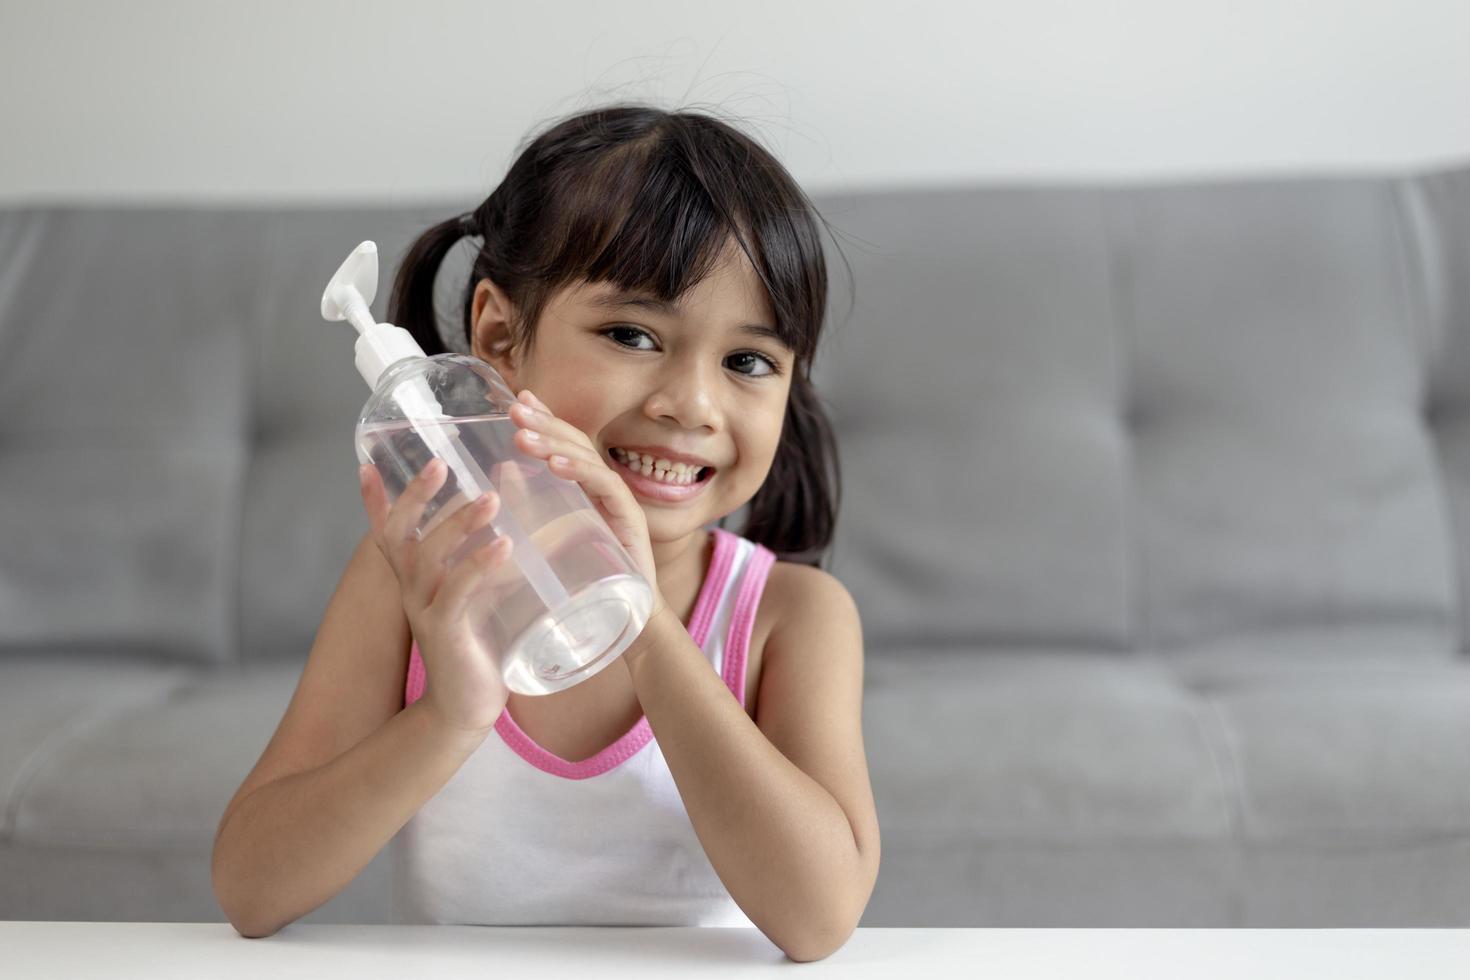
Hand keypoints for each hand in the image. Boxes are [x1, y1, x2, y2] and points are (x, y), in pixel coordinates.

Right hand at [358, 458, 512, 735]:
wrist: (467, 706)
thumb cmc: (479, 643)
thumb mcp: (483, 590)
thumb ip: (491, 548)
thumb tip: (511, 497)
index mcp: (416, 578)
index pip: (389, 532)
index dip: (375, 501)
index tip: (366, 463)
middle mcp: (412, 590)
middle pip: (401, 535)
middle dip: (416, 496)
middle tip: (440, 463)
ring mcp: (425, 611)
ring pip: (429, 558)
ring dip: (458, 525)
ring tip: (491, 499)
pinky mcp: (446, 632)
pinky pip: (457, 593)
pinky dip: (479, 566)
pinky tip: (503, 545)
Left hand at [509, 389, 667, 618]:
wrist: (624, 622)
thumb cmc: (585, 583)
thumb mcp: (547, 538)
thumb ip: (529, 504)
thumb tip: (499, 469)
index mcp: (587, 490)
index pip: (566, 443)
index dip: (545, 418)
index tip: (517, 399)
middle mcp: (606, 490)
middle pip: (576, 444)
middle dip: (545, 422)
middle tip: (514, 408)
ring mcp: (621, 502)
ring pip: (588, 460)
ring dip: (555, 443)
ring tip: (523, 436)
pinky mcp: (631, 521)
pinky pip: (606, 487)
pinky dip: (580, 472)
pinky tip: (556, 464)